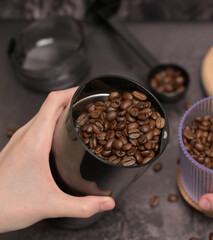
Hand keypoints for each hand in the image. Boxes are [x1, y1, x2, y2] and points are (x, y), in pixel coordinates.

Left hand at [0, 88, 114, 232]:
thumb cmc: (7, 205)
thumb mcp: (50, 205)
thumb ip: (83, 206)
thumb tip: (108, 204)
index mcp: (34, 140)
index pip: (53, 101)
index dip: (73, 91)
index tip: (90, 92)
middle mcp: (26, 135)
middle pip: (51, 104)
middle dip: (73, 100)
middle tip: (94, 107)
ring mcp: (20, 140)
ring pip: (43, 114)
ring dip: (62, 110)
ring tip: (83, 117)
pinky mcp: (18, 147)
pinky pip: (38, 125)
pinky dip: (53, 122)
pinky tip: (64, 135)